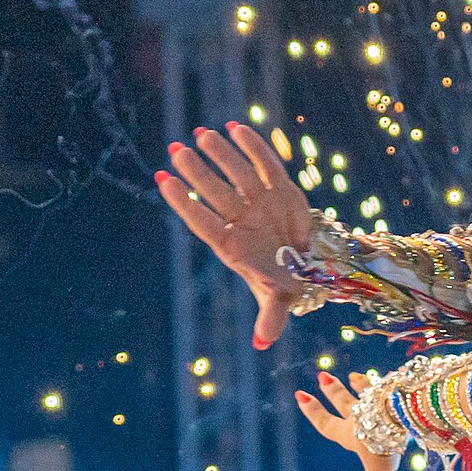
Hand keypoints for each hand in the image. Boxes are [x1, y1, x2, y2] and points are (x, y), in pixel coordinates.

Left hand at [155, 121, 314, 349]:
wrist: (307, 262)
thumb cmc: (284, 282)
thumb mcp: (279, 300)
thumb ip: (271, 318)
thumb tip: (262, 343)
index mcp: (233, 245)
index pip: (203, 221)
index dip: (183, 203)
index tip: (163, 181)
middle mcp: (241, 219)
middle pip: (215, 193)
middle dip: (196, 173)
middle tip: (178, 152)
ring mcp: (258, 201)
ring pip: (234, 173)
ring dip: (218, 154)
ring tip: (200, 135)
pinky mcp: (279, 187)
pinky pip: (264, 164)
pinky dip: (252, 147)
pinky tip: (235, 128)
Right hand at [295, 371, 404, 470]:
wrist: (395, 422)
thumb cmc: (381, 449)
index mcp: (350, 434)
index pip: (326, 423)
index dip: (313, 412)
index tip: (300, 395)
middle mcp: (359, 416)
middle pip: (343, 402)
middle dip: (333, 392)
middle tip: (323, 377)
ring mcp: (374, 401)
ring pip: (365, 390)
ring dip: (360, 384)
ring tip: (353, 375)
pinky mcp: (392, 390)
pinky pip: (389, 385)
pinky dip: (389, 382)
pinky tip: (392, 376)